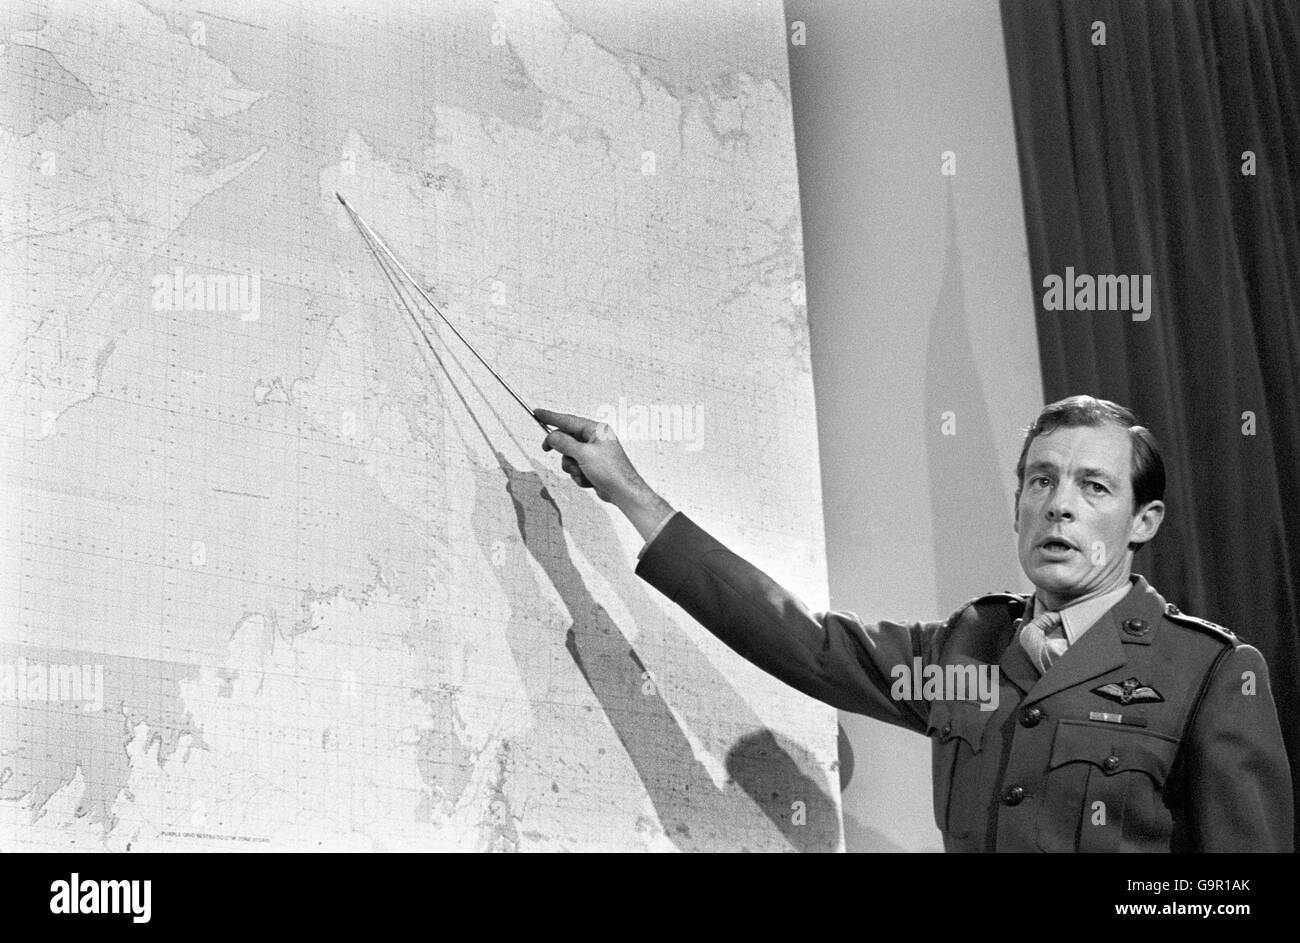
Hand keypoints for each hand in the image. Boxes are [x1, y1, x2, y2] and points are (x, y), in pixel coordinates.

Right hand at [535, 407, 673, 538]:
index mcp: (596, 430)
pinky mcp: (592, 466)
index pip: (569, 420)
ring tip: (583, 471)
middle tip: (546, 449)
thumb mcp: (583, 454)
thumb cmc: (612, 471)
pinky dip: (579, 475)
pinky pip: (575, 467)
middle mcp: (595, 439)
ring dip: (572, 466)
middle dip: (563, 451)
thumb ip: (565, 443)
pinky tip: (589, 478)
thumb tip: (553, 437)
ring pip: (569, 456)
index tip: (538, 413)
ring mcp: (593, 454)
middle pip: (566, 439)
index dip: (551, 417)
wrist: (622, 492)